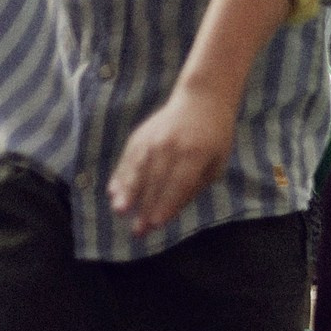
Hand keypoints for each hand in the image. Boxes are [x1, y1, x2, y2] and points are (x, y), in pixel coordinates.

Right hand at [111, 87, 238, 235]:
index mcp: (195, 154)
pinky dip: (121, 176)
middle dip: (145, 208)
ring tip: (120, 211)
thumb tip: (171, 209)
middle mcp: (171, 146)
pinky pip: (127, 159)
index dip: (166, 205)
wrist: (201, 99)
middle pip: (156, 182)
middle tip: (138, 232)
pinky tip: (114, 192)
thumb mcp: (216, 162)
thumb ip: (195, 185)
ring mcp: (152, 139)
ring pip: (137, 171)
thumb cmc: (214, 137)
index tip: (156, 224)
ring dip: (128, 193)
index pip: (178, 184)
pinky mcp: (139, 136)